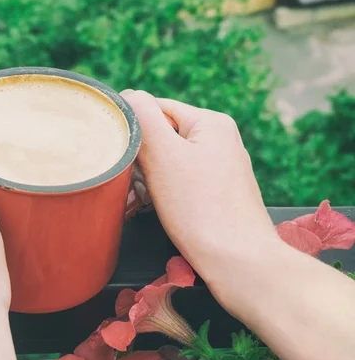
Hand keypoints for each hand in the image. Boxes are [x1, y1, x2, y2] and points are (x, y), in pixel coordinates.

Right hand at [121, 91, 279, 294]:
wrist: (239, 264)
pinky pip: (178, 182)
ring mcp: (219, 169)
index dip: (133, 128)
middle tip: (131, 184)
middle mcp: (219, 141)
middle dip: (140, 158)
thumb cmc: (201, 209)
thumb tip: (128, 95)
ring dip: (147, 179)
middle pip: (161, 136)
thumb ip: (143, 118)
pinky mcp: (216, 194)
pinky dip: (161, 194)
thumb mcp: (164, 156)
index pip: (156, 108)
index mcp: (211, 123)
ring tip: (141, 201)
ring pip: (166, 162)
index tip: (119, 152)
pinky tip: (153, 210)